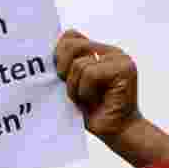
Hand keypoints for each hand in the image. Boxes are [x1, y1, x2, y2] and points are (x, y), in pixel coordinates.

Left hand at [56, 30, 168, 167]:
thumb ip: (65, 68)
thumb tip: (44, 56)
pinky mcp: (124, 69)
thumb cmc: (92, 112)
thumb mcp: (72, 86)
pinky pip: (90, 73)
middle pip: (72, 45)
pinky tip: (94, 101)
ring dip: (75, 87)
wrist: (116, 131)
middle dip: (63, 69)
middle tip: (69, 88)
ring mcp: (119, 59)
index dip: (58, 52)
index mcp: (97, 52)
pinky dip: (85, 91)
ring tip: (86, 99)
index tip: (57, 74)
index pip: (70, 36)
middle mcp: (109, 52)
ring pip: (79, 64)